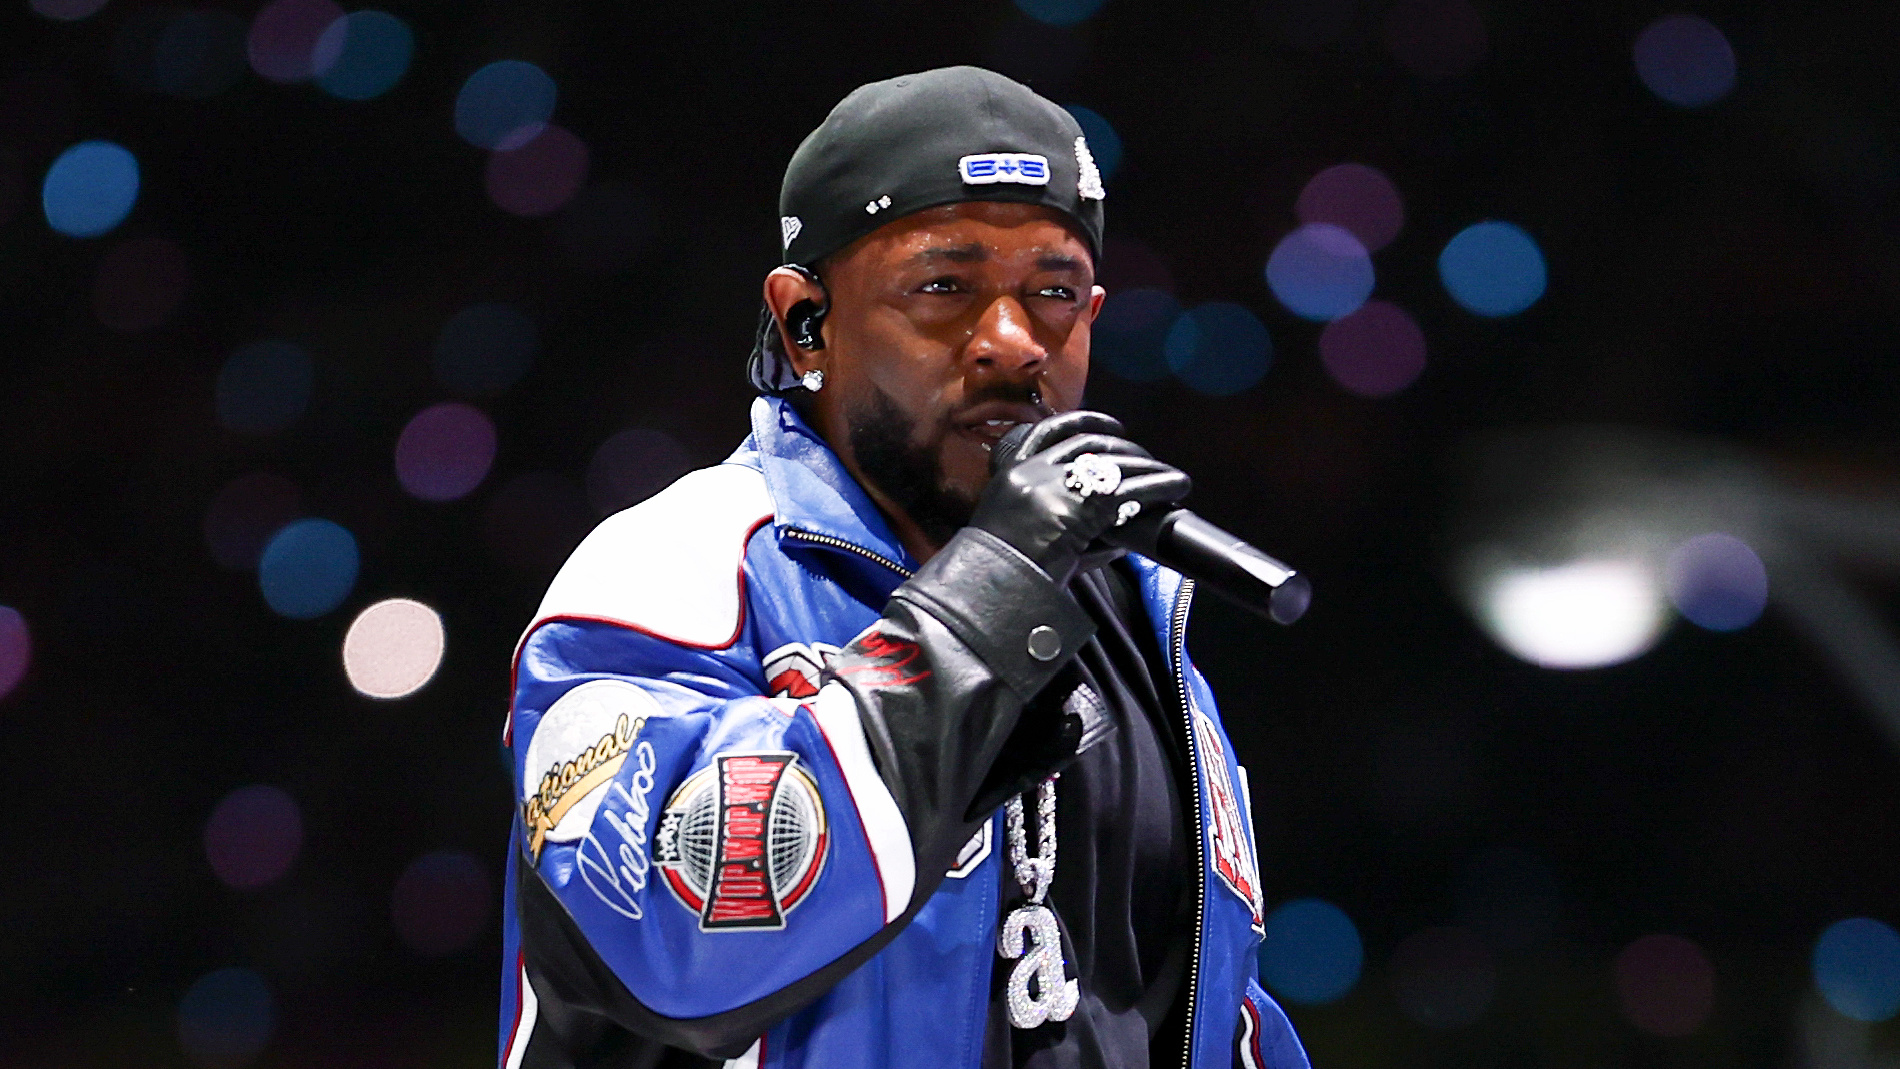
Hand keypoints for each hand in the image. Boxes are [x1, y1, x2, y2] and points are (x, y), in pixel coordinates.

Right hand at [970, 411, 1191, 586]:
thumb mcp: (1015, 532)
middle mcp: (1035, 472)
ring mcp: (1058, 488)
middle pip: (1091, 446)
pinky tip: (1176, 487)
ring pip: (1116, 465)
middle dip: (1127, 449)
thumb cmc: (1001, 571)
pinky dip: (1159, 486)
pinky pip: (1132, 492)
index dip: (1086, 423)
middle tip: (1149, 459)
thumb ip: (1055, 522)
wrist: (992, 588)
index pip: (1051, 433)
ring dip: (1150, 468)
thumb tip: (1114, 533)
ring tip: (1174, 478)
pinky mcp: (1083, 508)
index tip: (1112, 426)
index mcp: (1012, 472)